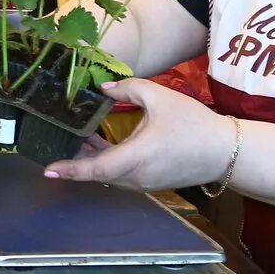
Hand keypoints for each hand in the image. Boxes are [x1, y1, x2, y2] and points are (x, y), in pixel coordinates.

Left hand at [42, 78, 237, 190]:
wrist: (225, 152)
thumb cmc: (193, 124)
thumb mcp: (159, 97)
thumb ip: (127, 89)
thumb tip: (103, 89)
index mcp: (137, 157)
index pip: (96, 168)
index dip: (71, 169)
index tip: (49, 169)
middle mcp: (136, 176)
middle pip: (97, 172)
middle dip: (75, 159)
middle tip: (56, 140)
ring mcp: (143, 183)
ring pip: (108, 175)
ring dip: (90, 160)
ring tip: (75, 137)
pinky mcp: (150, 183)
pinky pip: (120, 175)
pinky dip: (106, 162)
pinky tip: (99, 143)